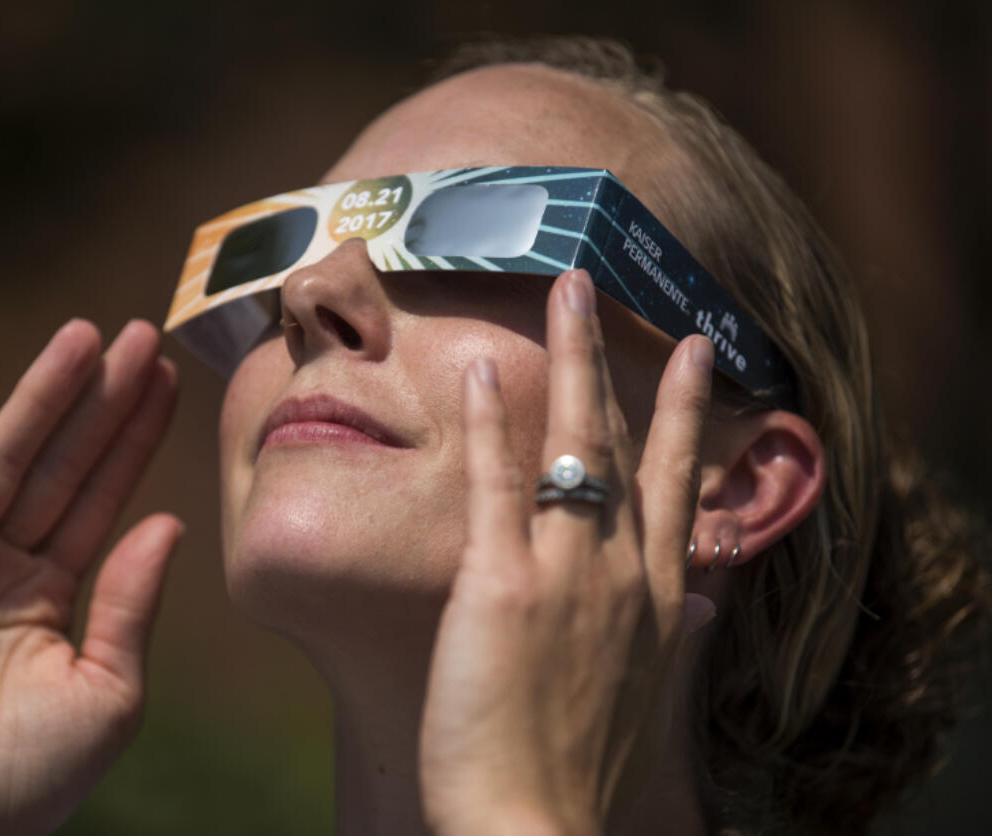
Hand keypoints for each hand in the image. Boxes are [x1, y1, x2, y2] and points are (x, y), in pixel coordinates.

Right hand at [0, 320, 180, 834]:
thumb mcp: (109, 688)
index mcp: (50, 590)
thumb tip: (170, 520)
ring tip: (82, 339)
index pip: (101, 495)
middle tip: (140, 335)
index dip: (132, 440)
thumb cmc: (27, 777)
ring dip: (36, 399)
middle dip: (98, 401)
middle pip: (59, 464)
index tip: (169, 382)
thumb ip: (134, 602)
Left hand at [419, 270, 715, 835]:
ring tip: (560, 293)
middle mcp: (624, 573)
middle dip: (615, 359)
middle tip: (599, 285)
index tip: (695, 354)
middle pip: (628, 443)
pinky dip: (485, 425)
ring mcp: (567, 573)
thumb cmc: (584, 773)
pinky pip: (495, 486)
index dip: (686, 413)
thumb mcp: (651, 702)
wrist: (539, 829)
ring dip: (565, 359)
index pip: (680, 484)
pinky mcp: (502, 585)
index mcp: (661, 601)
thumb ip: (679, 642)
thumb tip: (707, 605)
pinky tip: (473, 370)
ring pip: (574, 444)